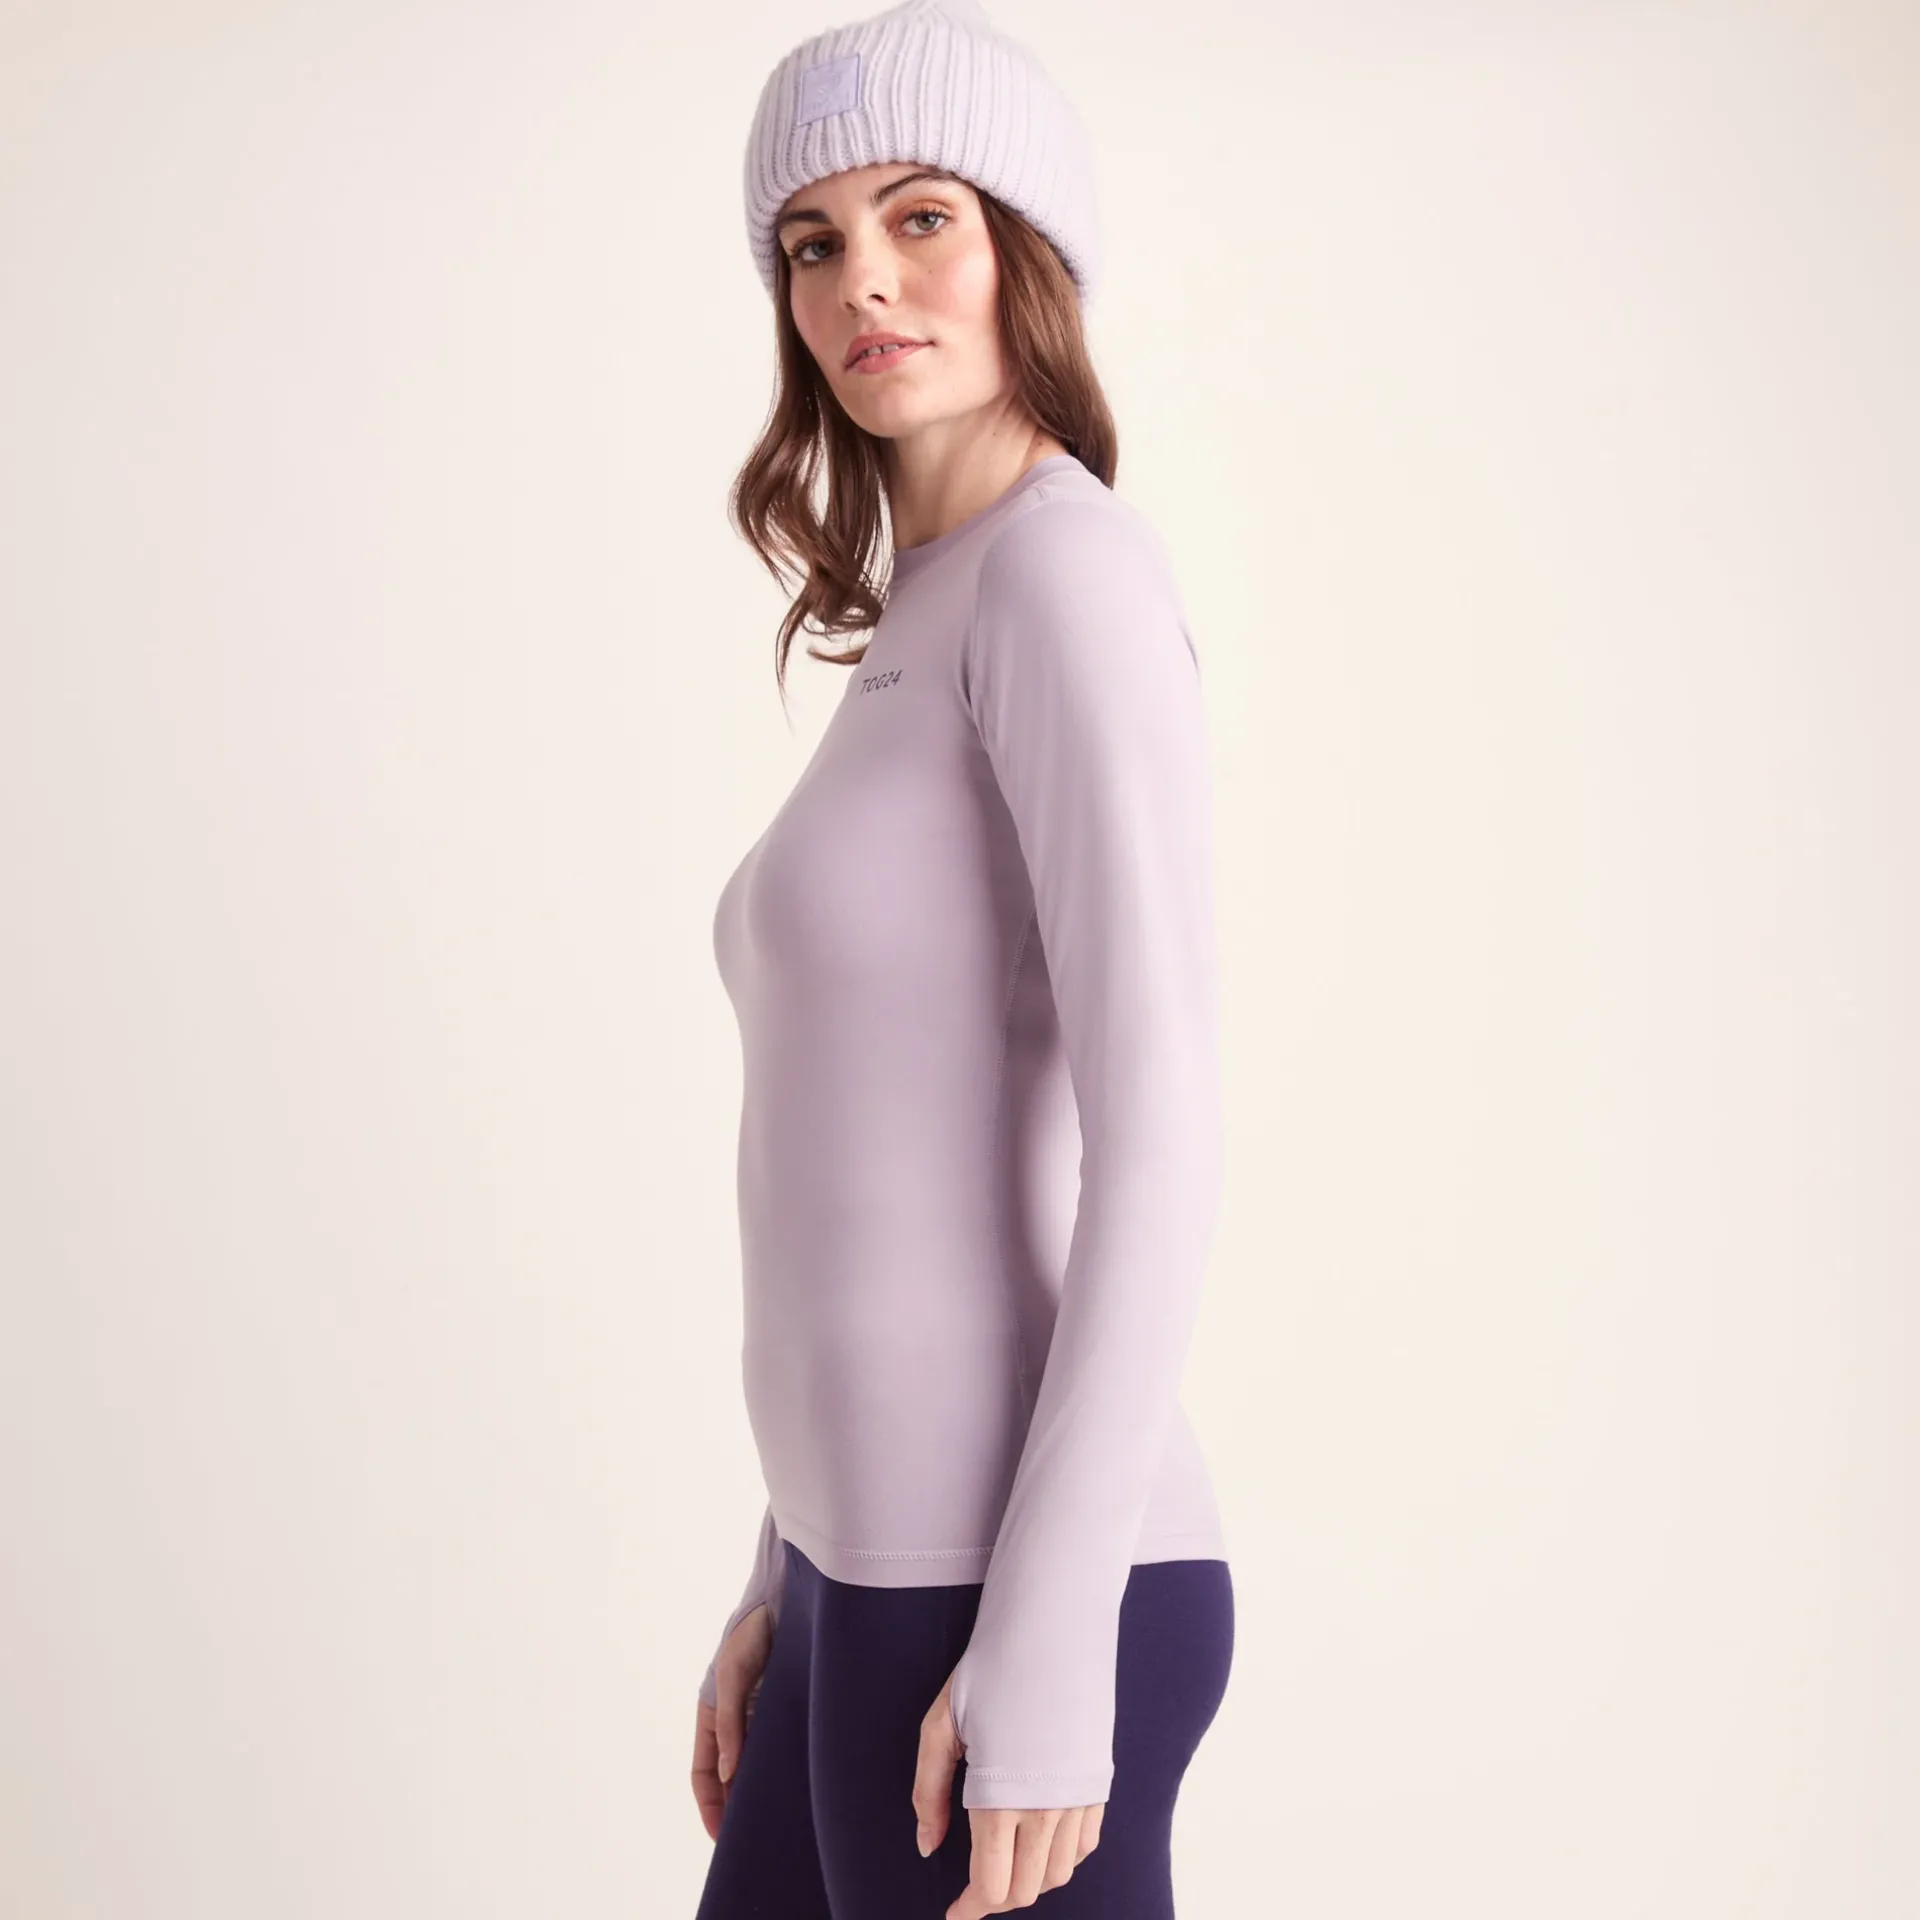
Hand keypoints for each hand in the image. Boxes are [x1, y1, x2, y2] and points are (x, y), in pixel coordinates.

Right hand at [690, 1602, 773, 1841]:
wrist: (789, 1596)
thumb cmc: (752, 1632)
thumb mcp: (733, 1674)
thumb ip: (730, 1721)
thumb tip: (726, 1773)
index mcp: (712, 1716)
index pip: (702, 1775)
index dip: (710, 1807)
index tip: (723, 1840)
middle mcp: (737, 1722)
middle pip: (732, 1778)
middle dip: (740, 1808)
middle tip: (757, 1841)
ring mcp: (765, 1717)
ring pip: (761, 1766)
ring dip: (767, 1791)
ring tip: (784, 1824)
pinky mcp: (791, 1709)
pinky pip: (787, 1747)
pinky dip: (791, 1769)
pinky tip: (807, 1787)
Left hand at [910, 1669, 1104, 1915]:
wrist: (1052, 1631)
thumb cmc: (989, 1673)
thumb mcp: (941, 1726)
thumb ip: (929, 1793)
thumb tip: (928, 1847)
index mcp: (1001, 1799)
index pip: (991, 1886)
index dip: (970, 1909)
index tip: (954, 1915)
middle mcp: (1046, 1809)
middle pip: (1025, 1890)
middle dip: (995, 1899)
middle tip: (971, 1889)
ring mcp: (1078, 1798)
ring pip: (1057, 1875)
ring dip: (1028, 1882)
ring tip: (1003, 1864)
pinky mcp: (1098, 1784)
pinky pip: (1083, 1847)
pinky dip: (1060, 1859)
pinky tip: (1039, 1842)